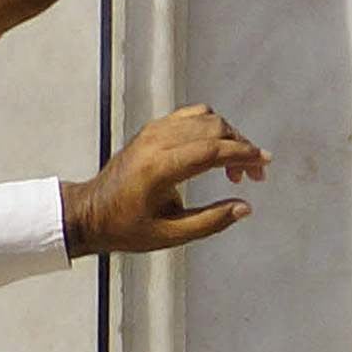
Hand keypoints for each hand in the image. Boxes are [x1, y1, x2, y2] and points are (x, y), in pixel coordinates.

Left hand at [62, 105, 266, 257]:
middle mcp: (155, 144)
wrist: (88, 213)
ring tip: (234, 168)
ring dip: (228, 136)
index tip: (263, 164)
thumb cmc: (123, 227)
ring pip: (204, 118)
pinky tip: (215, 151)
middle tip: (251, 175)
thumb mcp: (168, 235)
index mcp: (158, 169)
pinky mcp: (150, 130)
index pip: (211, 149)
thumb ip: (209, 222)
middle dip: (241, 147)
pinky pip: (190, 116)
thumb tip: (244, 207)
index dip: (243, 154)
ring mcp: (151, 133)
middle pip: (213, 128)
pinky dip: (211, 127)